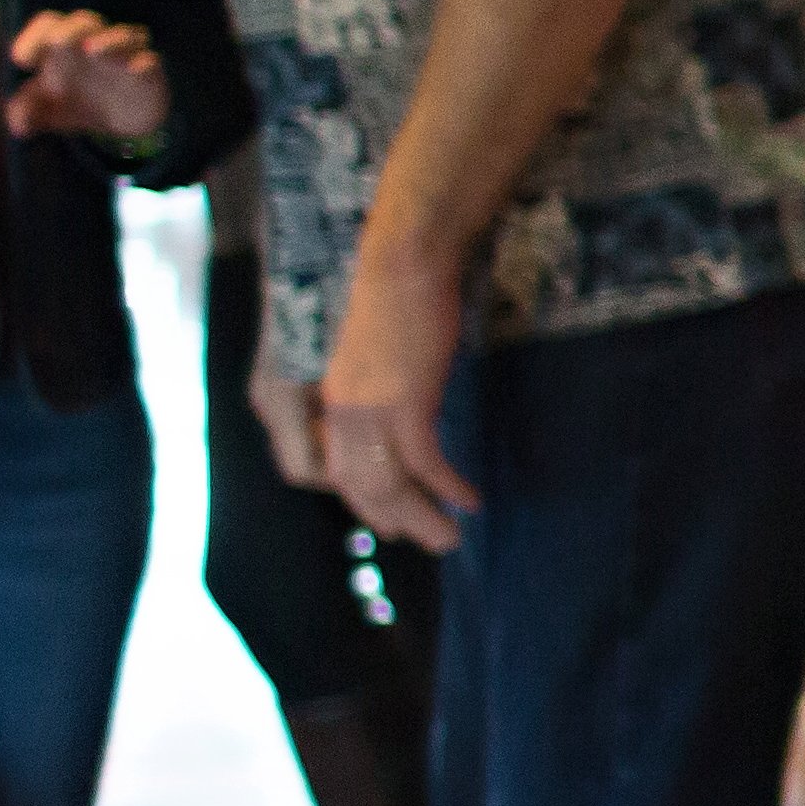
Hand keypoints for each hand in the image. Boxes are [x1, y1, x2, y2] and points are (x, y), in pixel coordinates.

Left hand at [4, 11, 167, 144]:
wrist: (122, 121)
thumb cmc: (79, 103)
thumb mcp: (48, 112)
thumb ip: (27, 113)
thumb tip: (17, 125)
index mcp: (64, 46)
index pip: (48, 25)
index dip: (32, 37)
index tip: (20, 61)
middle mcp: (94, 43)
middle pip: (84, 22)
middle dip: (69, 30)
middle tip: (56, 43)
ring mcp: (125, 55)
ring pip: (123, 35)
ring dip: (108, 40)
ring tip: (92, 50)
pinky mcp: (150, 73)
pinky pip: (151, 61)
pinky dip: (143, 62)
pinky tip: (134, 70)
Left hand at [293, 237, 482, 555]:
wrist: (402, 263)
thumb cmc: (397, 295)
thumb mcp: (377, 351)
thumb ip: (381, 384)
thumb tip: (404, 405)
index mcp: (334, 400)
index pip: (339, 471)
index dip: (366, 503)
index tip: (392, 522)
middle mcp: (343, 413)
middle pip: (363, 489)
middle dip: (398, 523)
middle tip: (431, 542)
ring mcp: (371, 411)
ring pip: (391, 487)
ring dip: (423, 519)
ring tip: (451, 539)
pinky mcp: (406, 404)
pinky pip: (426, 465)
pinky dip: (448, 489)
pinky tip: (470, 501)